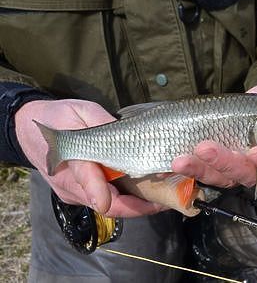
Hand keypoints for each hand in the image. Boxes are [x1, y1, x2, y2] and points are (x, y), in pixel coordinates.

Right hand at [15, 99, 164, 216]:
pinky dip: (127, 199)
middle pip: (105, 203)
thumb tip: (125, 131)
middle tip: (165, 201)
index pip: (84, 178)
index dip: (97, 191)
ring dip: (135, 204)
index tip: (105, 202)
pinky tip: (147, 191)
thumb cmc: (59, 117)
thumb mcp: (81, 111)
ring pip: (109, 206)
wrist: (30, 130)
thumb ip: (101, 122)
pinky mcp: (81, 195)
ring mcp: (75, 193)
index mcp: (69, 159)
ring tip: (164, 196)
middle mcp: (71, 184)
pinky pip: (107, 201)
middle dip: (136, 206)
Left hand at [172, 81, 256, 188]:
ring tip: (180, 159)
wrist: (253, 110)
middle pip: (245, 174)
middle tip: (205, 148)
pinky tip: (171, 163)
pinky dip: (187, 168)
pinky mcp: (216, 170)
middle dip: (223, 163)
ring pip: (220, 177)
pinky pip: (202, 172)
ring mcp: (236, 172)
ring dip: (199, 168)